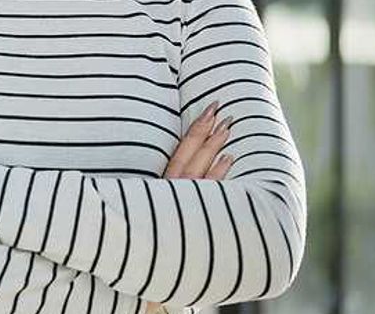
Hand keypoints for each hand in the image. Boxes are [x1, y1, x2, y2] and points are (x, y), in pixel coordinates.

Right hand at [144, 101, 234, 312]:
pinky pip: (208, 189)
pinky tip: (231, 157)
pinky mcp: (192, 214)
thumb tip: (166, 178)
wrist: (143, 266)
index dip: (194, 131)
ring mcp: (181, 200)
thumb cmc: (147, 237)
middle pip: (190, 154)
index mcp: (159, 185)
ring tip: (228, 126)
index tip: (207, 110)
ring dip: (215, 145)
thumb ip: (160, 195)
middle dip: (206, 130)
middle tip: (221, 108)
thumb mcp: (149, 209)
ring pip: (201, 167)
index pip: (179, 152)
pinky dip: (220, 172)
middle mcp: (169, 190)